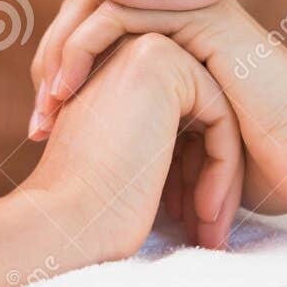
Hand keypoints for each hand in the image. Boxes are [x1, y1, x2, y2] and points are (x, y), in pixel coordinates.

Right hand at [18, 32, 243, 257]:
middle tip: (209, 234)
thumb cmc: (91, 211)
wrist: (63, 221)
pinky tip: (205, 213)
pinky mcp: (162, 62)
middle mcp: (126, 52)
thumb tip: (208, 151)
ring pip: (216, 118)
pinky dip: (223, 169)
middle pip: (201, 118)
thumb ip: (162, 142)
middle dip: (208, 178)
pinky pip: (222, 117)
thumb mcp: (133, 165)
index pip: (181, 124)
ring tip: (211, 237)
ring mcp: (141, 49)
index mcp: (114, 79)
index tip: (187, 221)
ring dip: (221, 181)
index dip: (189, 175)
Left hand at [28, 0, 286, 218]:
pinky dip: (84, 45)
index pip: (93, 26)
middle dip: (49, 59)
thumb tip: (78, 150)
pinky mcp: (205, 19)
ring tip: (46, 107)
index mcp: (178, 38)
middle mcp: (185, 16)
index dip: (56, 68)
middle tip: (37, 120)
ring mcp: (197, 11)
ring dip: (60, 52)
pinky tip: (66, 90)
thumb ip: (144, 127)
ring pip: (99, 3)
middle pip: (88, 7)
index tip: (39, 128)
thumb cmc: (261, 169)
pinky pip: (125, 12)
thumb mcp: (180, 146)